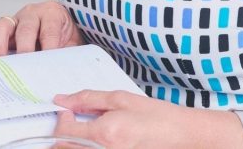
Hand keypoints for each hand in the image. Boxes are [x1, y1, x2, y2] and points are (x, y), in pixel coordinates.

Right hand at [0, 0, 83, 58]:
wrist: (60, 27)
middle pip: (25, 28)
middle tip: (23, 66)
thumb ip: (69, 57)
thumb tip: (66, 77)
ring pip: (1, 26)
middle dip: (24, 48)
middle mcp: (31, 13)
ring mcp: (14, 20)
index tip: (48, 65)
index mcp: (52, 14)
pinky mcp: (0, 29)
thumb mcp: (73, 44)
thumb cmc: (65, 37)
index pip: (50, 31)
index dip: (49, 48)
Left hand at [53, 90, 242, 148]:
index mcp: (104, 133)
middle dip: (63, 133)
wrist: (182, 135)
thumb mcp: (121, 99)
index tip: (67, 111)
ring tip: (85, 131)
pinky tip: (96, 139)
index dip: (61, 119)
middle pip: (63, 148)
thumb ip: (89, 99)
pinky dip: (86, 147)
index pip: (64, 131)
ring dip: (72, 142)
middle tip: (72, 121)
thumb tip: (64, 100)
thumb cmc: (156, 116)